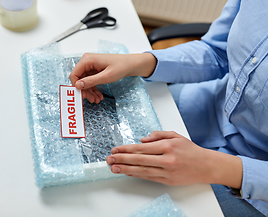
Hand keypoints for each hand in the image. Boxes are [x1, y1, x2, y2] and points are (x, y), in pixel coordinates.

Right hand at [69, 52, 156, 103]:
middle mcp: (86, 62)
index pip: (74, 75)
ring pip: (84, 82)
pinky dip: (93, 89)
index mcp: (87, 60)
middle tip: (91, 100)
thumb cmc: (120, 66)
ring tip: (96, 99)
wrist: (130, 64)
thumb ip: (91, 81)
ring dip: (89, 92)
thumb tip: (78, 85)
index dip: (76, 86)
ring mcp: (90, 66)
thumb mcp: (106, 76)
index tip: (82, 95)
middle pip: (79, 79)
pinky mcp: (94, 70)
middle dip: (85, 91)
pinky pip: (89, 81)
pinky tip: (98, 96)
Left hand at [106, 131, 242, 187]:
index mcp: (167, 146)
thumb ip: (157, 135)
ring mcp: (167, 171)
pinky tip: (127, 173)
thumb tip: (141, 140)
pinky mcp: (167, 180)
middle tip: (109, 158)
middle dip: (122, 159)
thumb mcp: (175, 136)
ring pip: (142, 170)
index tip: (116, 149)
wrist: (206, 166)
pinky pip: (148, 177)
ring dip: (126, 169)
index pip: (142, 148)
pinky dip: (136, 175)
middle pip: (139, 159)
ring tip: (114, 168)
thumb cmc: (190, 150)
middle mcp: (166, 159)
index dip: (126, 149)